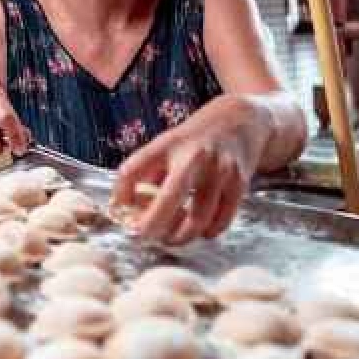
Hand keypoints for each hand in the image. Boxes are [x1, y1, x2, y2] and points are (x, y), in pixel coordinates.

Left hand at [111, 97, 265, 243]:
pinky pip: (220, 221)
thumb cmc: (195, 139)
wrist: (240, 120)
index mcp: (169, 144)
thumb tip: (126, 210)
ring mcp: (219, 170)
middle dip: (152, 225)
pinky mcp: (239, 183)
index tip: (119, 209)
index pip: (133, 169)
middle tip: (143, 237)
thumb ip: (148, 173)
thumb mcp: (167, 145)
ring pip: (198, 219)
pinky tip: (199, 229)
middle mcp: (194, 156)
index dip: (120, 194)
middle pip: (169, 198)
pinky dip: (206, 232)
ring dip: (180, 237)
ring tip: (171, 238)